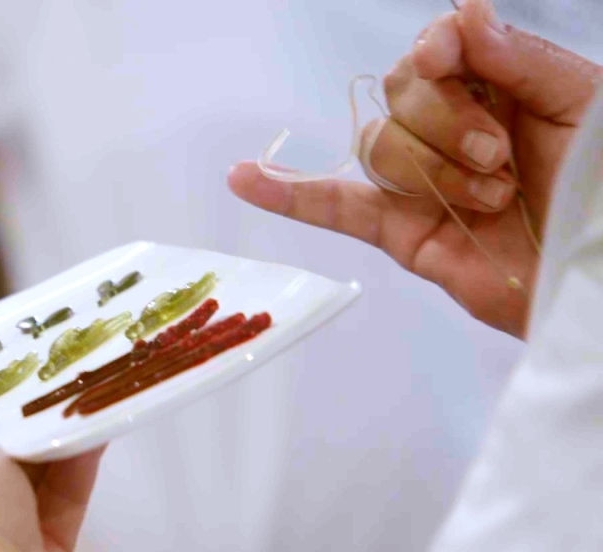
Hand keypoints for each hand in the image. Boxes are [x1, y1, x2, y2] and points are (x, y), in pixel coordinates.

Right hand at [229, 0, 600, 337]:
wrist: (602, 267)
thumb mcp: (581, 102)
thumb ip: (517, 59)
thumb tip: (459, 13)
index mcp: (495, 88)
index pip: (434, 52)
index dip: (433, 51)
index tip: (446, 57)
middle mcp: (451, 129)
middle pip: (400, 98)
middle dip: (446, 120)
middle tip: (499, 154)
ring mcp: (422, 182)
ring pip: (380, 149)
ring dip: (433, 169)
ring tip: (491, 197)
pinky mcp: (402, 231)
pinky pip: (335, 207)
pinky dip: (287, 194)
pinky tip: (244, 179)